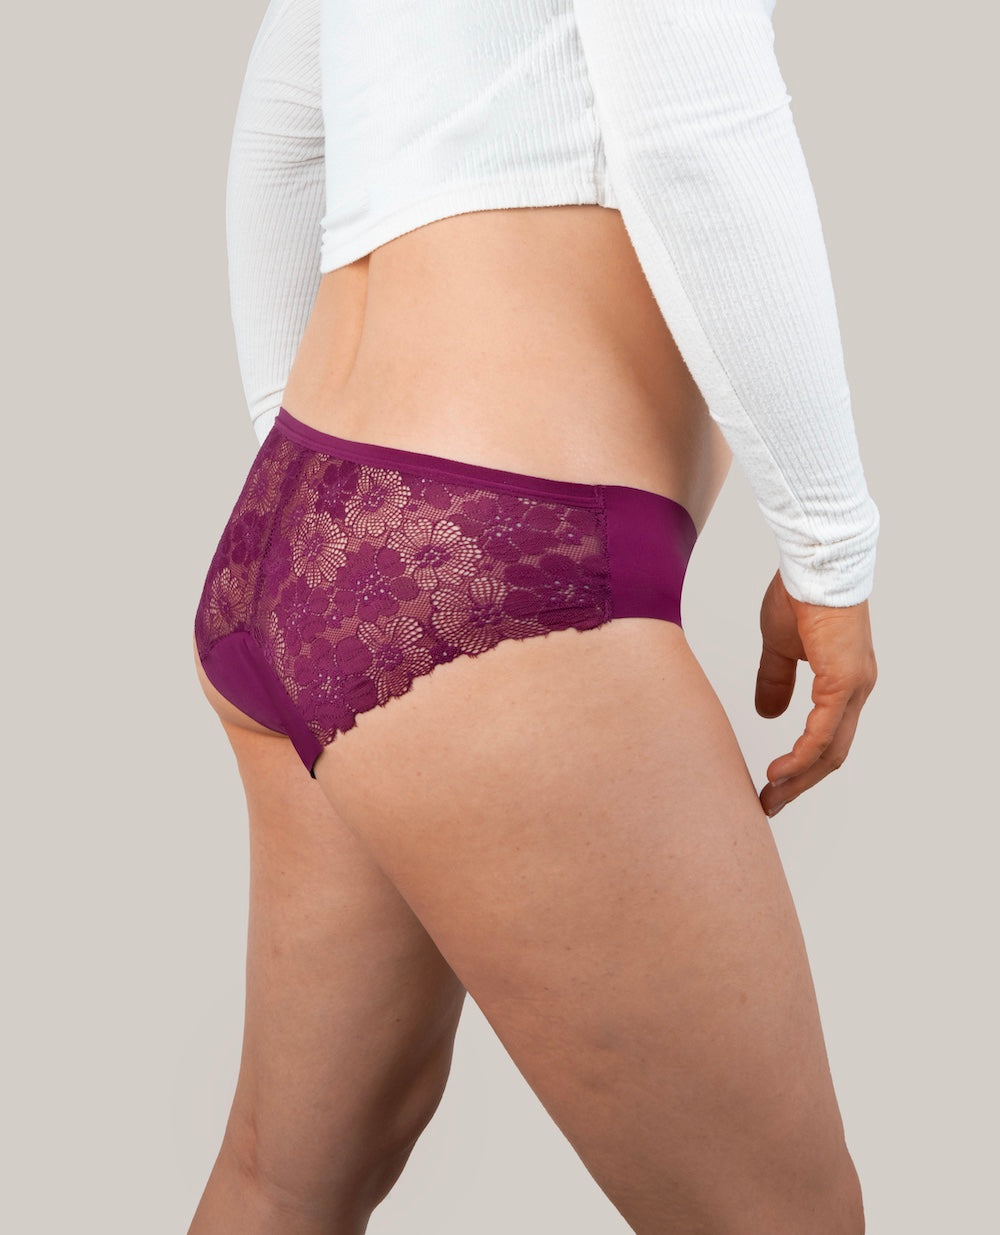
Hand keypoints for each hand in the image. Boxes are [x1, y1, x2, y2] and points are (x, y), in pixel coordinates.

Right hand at [755, 569, 877, 816]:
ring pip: (830, 749)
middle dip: (799, 783)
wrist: (815, 563)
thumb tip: (768, 713)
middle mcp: (856, 690)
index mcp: (843, 682)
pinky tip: (781, 771)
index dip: (800, 765)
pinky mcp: (844, 681)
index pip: (827, 737)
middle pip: (832, 753)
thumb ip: (775, 679)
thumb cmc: (800, 594)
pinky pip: (824, 732)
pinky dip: (802, 756)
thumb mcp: (779, 646)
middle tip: (769, 804)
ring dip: (799, 778)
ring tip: (770, 795)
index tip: (772, 783)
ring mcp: (854, 687)